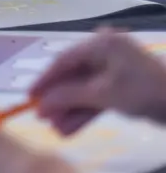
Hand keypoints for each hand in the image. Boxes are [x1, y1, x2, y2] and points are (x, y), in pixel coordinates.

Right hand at [31, 31, 165, 134]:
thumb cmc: (142, 91)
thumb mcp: (102, 94)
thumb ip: (69, 96)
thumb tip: (41, 104)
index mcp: (100, 43)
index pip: (64, 60)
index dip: (45, 79)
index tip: (30, 95)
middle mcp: (105, 52)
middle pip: (74, 76)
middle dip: (60, 100)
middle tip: (44, 117)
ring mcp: (114, 69)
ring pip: (85, 89)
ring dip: (71, 110)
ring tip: (56, 129)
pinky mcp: (121, 86)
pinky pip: (97, 96)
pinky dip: (85, 112)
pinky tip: (70, 128)